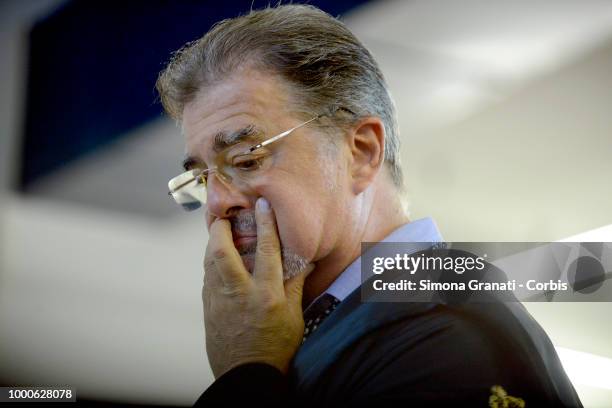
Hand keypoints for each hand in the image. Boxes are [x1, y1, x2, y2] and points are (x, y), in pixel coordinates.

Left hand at [203, 197, 310, 377]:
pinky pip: (208, 278)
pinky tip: (217, 259)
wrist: (247, 375)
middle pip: (222, 251)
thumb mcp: (293, 315)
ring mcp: (220, 301)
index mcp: (266, 294)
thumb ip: (296, 284)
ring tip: (219, 231)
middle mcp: (240, 293)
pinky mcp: (208, 308)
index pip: (266, 250)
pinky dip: (212, 263)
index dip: (265, 223)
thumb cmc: (276, 347)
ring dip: (213, 243)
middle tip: (222, 214)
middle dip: (220, 228)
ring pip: (210, 262)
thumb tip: (305, 258)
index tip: (261, 203)